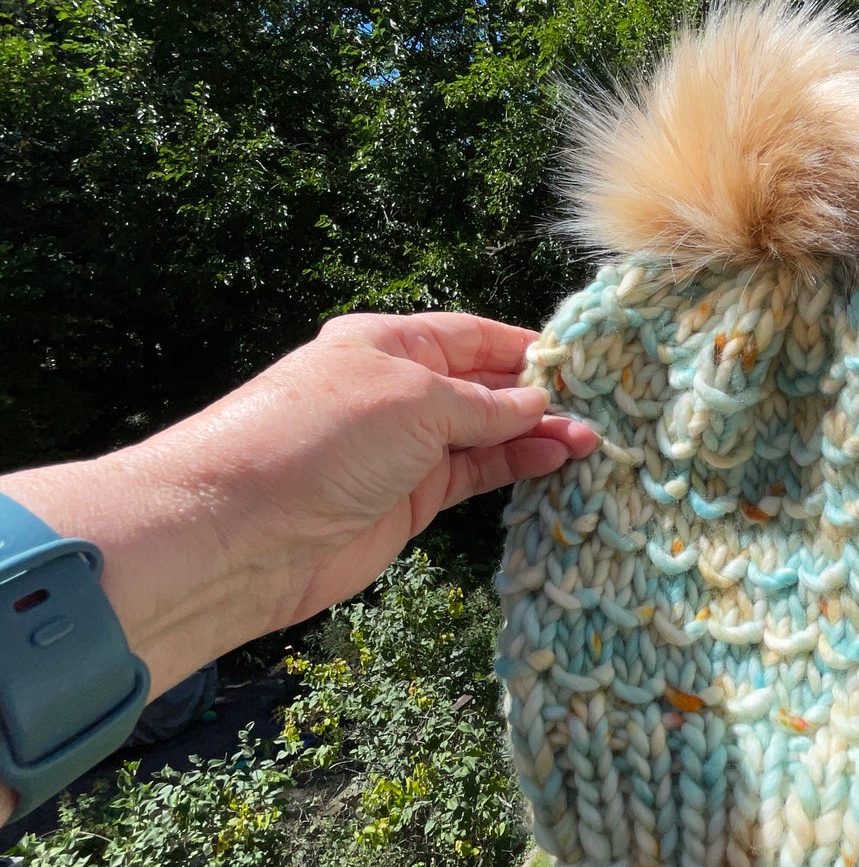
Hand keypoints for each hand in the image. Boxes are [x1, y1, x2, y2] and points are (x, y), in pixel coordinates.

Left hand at [1, 311, 596, 720]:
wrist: (243, 531)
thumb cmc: (319, 438)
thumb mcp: (413, 400)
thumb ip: (484, 404)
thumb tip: (541, 405)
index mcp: (389, 343)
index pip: (474, 335)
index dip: (528, 346)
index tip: (587, 358)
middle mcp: (398, 391)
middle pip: (484, 386)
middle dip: (542, 395)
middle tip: (606, 404)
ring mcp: (403, 450)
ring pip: (486, 435)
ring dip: (538, 436)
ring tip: (594, 440)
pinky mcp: (409, 502)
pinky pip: (474, 476)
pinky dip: (515, 468)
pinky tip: (557, 462)